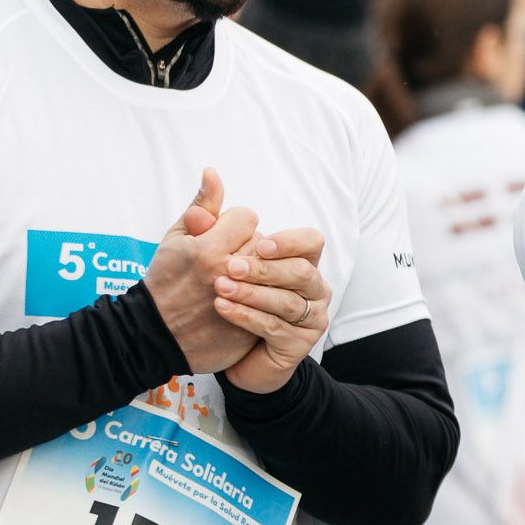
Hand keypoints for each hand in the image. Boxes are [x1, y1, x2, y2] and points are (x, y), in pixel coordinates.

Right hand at [144, 169, 260, 372]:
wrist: (154, 336)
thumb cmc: (164, 281)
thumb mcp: (175, 239)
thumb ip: (200, 205)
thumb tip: (213, 172)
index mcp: (208, 249)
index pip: (247, 217)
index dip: (233, 225)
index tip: (219, 239)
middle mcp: (228, 275)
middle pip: (263, 241)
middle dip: (247, 247)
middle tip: (227, 261)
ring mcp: (242, 303)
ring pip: (271, 270)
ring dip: (258, 272)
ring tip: (235, 280)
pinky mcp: (250, 326)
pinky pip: (273, 300)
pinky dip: (263, 298)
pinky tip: (244, 300)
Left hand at [213, 228, 332, 392]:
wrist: (220, 344)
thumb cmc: (225, 293)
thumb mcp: (211, 252)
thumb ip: (212, 222)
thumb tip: (210, 179)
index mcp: (302, 261)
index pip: (312, 242)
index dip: (290, 242)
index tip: (259, 245)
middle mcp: (314, 288)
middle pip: (303, 272)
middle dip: (266, 270)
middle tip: (231, 267)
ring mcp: (311, 317)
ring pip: (287, 302)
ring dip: (253, 294)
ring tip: (221, 288)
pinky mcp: (299, 344)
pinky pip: (275, 327)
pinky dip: (248, 317)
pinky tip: (223, 309)